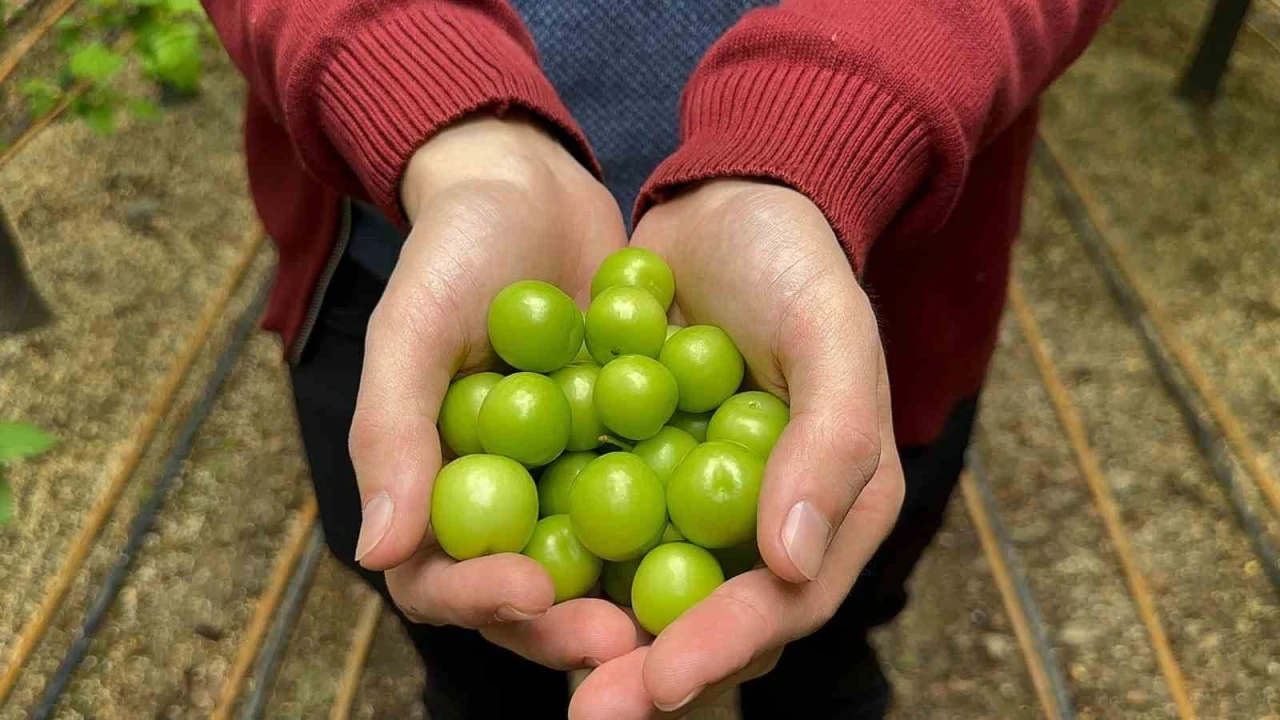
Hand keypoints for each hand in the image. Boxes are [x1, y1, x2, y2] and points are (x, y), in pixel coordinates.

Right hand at [349, 115, 638, 669]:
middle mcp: (502, 501)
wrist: (529, 187)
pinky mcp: (629, 453)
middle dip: (571, 625)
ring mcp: (567, 482)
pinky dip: (685, 524)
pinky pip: (656, 502)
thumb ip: (392, 431)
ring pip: (598, 566)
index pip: (440, 578)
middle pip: (527, 596)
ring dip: (635, 596)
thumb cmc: (453, 250)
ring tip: (686, 612)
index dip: (479, 598)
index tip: (530, 590)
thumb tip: (378, 551)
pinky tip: (735, 534)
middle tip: (627, 638)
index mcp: (434, 489)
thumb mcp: (413, 326)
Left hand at [569, 180, 905, 717]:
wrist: (723, 203)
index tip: (660, 678)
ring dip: (593, 632)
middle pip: (708, 624)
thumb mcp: (831, 332)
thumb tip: (791, 565)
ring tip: (536, 648)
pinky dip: (560, 559)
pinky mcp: (635, 476)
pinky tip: (508, 578)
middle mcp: (763, 527)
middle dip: (647, 672)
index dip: (724, 648)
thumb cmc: (793, 262)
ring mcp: (694, 506)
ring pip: (644, 595)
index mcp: (832, 510)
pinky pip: (597, 534)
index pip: (784, 605)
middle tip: (587, 706)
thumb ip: (830, 443)